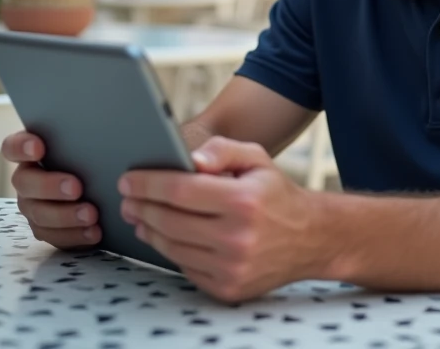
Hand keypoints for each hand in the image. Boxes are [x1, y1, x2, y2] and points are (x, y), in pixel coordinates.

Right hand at [1, 131, 100, 248]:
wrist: (104, 189)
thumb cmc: (93, 157)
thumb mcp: (88, 144)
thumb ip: (84, 136)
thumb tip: (104, 125)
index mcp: (31, 153)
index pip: (12, 147)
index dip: (21, 147)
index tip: (39, 148)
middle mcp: (27, 180)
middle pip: (24, 183)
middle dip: (49, 186)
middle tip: (76, 187)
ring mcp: (33, 206)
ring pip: (38, 214)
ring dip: (65, 215)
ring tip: (91, 214)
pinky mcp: (46, 230)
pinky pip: (53, 236)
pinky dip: (74, 235)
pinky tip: (94, 232)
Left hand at [118, 136, 326, 302]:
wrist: (311, 238)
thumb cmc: (276, 195)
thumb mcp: (257, 158)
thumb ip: (222, 150)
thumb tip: (190, 159)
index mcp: (243, 201)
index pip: (179, 191)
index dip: (147, 184)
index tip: (128, 180)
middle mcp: (237, 238)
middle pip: (169, 221)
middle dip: (141, 207)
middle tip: (128, 197)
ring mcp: (232, 267)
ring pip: (172, 248)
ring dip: (149, 230)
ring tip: (140, 215)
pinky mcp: (228, 288)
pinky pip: (185, 268)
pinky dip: (170, 251)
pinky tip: (164, 235)